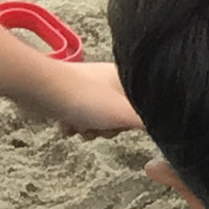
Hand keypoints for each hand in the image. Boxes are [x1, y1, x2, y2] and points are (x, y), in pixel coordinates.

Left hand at [14, 57, 142, 133]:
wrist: (40, 89)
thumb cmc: (85, 99)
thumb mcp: (128, 115)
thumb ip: (151, 123)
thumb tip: (168, 127)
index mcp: (129, 80)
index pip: (143, 107)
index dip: (135, 122)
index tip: (123, 126)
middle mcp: (109, 81)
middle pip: (120, 116)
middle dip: (107, 128)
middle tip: (99, 126)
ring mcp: (88, 88)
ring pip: (98, 119)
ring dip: (89, 129)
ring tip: (79, 125)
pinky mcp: (69, 95)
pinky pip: (78, 117)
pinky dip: (73, 125)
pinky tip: (67, 123)